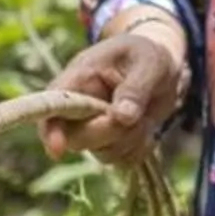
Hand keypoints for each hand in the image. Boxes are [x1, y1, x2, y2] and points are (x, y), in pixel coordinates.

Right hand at [41, 26, 187, 162]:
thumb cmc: (149, 56)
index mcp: (79, 77)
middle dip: (110, 132)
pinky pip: (122, 159)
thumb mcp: (148, 62)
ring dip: (130, 139)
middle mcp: (79, 107)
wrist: (164, 67)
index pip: (52, 105)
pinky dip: (140, 148)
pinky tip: (147, 125)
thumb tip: (122, 117)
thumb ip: (135, 88)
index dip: (50, 130)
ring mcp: (93, 128)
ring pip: (103, 153)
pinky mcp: (111, 143)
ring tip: (144, 113)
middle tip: (135, 114)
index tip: (57, 150)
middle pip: (76, 138)